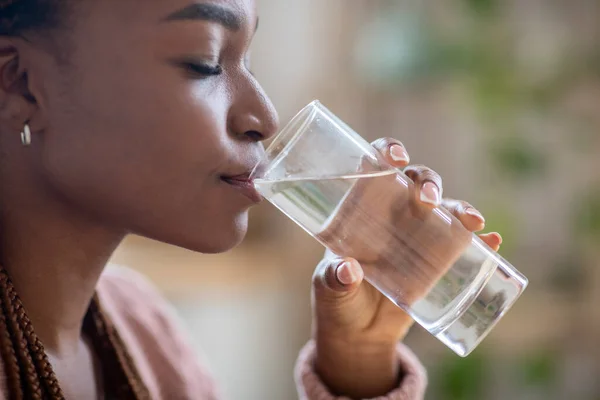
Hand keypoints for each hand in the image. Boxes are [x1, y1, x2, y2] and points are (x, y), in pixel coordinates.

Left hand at [311, 138, 501, 397]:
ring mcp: (418, 236)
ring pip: (445, 208)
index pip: (375, 166)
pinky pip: (464, 244)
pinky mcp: (437, 261)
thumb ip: (334, 281)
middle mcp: (393, 214)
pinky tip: (492, 241)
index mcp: (361, 209)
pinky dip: (482, 240)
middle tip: (429, 201)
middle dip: (429, 182)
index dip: (387, 150)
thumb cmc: (337, 302)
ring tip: (471, 221)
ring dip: (460, 207)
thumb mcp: (329, 290)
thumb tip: (348, 271)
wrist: (360, 334)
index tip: (396, 157)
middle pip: (416, 182)